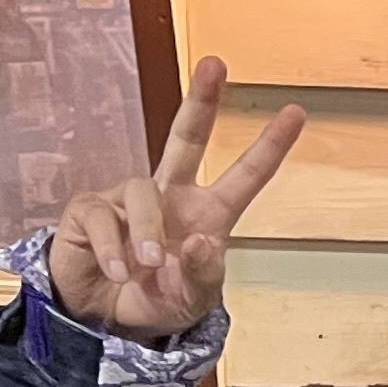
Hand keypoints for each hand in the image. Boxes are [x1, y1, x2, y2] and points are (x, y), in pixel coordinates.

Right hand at [44, 53, 304, 345]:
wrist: (105, 322)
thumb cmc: (158, 301)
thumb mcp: (193, 300)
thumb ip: (204, 275)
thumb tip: (204, 241)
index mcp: (207, 215)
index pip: (245, 176)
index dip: (269, 146)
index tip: (297, 112)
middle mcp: (170, 196)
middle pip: (186, 138)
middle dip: (201, 101)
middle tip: (215, 64)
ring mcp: (127, 198)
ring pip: (142, 192)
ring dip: (148, 232)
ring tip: (148, 267)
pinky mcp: (90, 209)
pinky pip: (103, 217)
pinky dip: (113, 249)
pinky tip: (118, 271)